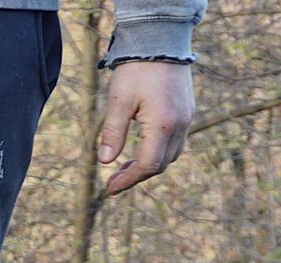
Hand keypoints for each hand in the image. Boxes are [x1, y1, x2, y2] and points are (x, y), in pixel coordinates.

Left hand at [98, 61, 194, 195]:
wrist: (161, 43)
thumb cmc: (136, 71)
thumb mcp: (118, 102)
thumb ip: (112, 133)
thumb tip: (105, 161)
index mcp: (163, 125)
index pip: (148, 165)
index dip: (129, 180)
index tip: (110, 189)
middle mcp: (180, 124)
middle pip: (161, 164)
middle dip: (137, 175)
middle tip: (113, 181)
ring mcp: (187, 118)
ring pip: (171, 154)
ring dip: (149, 165)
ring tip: (124, 168)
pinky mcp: (187, 111)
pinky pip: (176, 141)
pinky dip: (159, 151)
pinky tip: (140, 149)